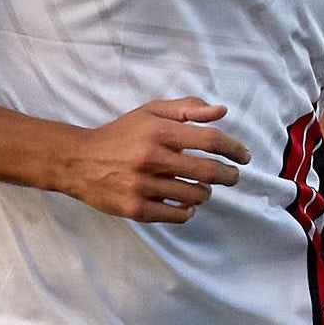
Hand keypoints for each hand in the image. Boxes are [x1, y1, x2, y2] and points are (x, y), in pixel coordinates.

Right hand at [61, 97, 250, 223]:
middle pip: (207, 171)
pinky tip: (186, 203)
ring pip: (195, 196)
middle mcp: (152, 158)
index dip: (233, 148)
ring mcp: (144, 186)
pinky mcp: (137, 209)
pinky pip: (177, 215)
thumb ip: (187, 109)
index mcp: (158, 130)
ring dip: (206, 192)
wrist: (79, 160)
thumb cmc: (121, 134)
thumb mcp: (150, 112)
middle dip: (228, 175)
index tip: (244, 156)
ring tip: (202, 187)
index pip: (209, 140)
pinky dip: (188, 210)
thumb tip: (222, 111)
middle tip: (233, 176)